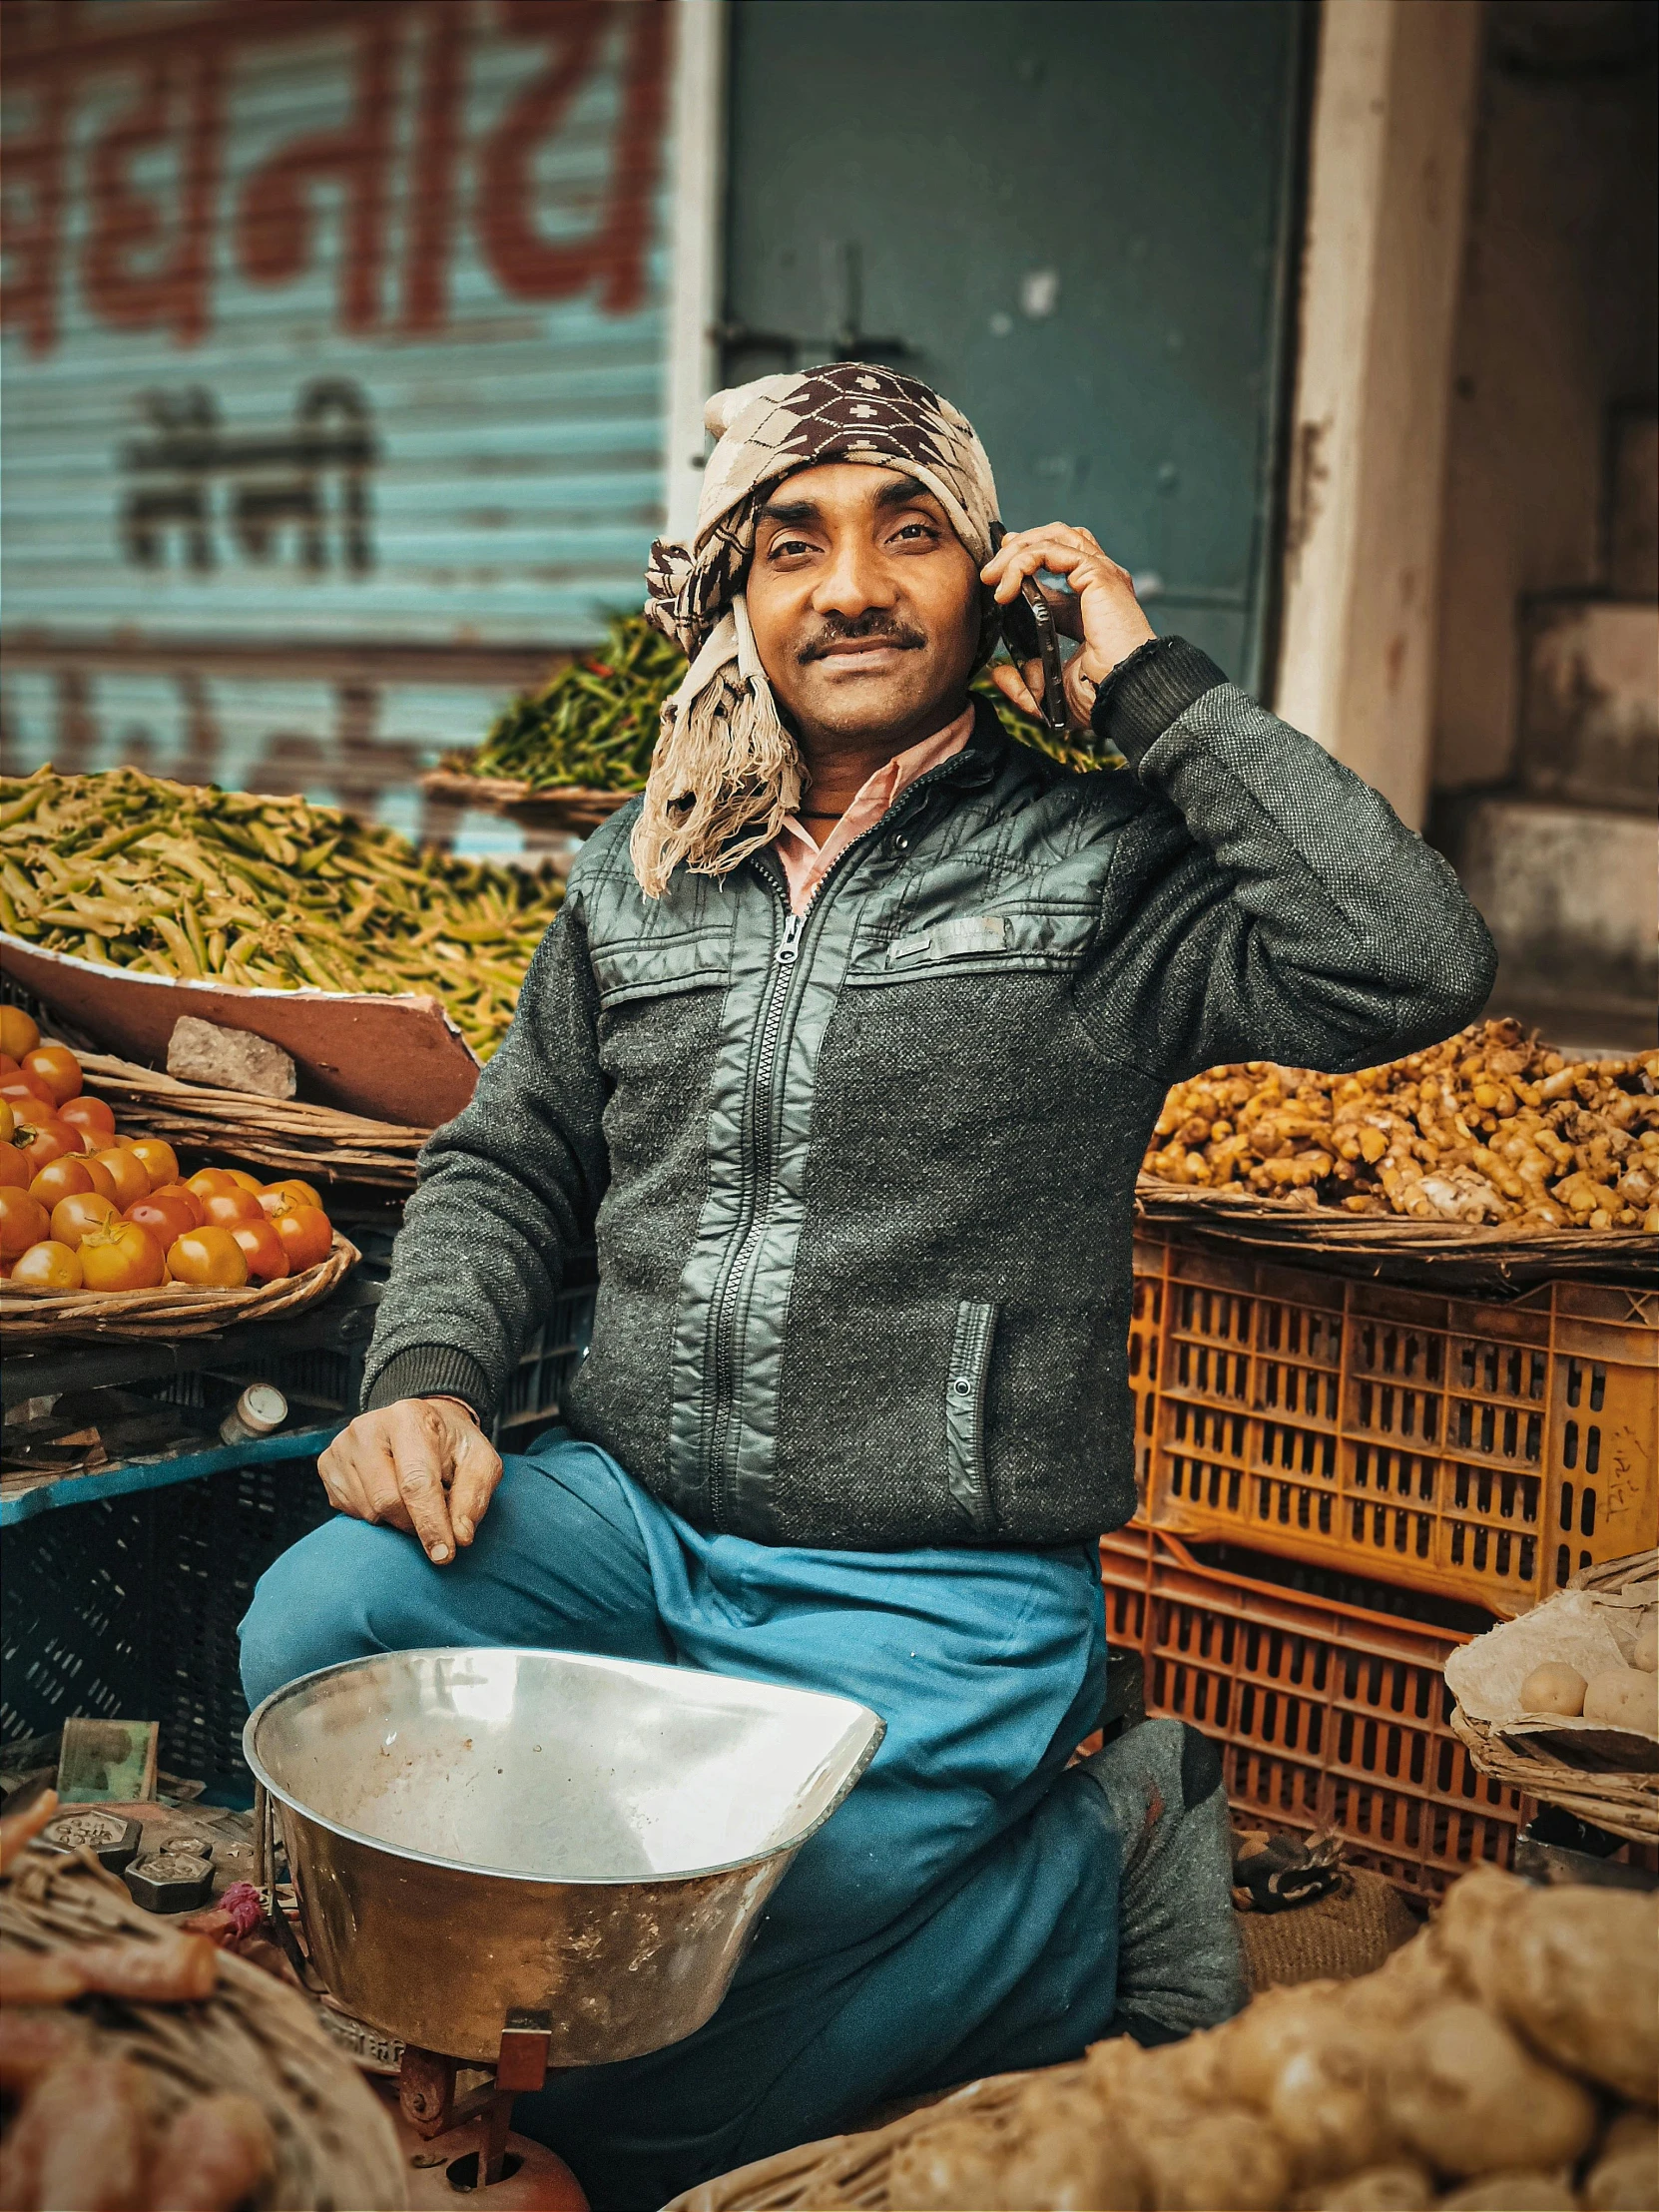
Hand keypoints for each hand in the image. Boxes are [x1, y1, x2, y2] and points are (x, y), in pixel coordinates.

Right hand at [317, 1397, 501, 1564]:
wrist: (419, 1424)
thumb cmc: (450, 1445)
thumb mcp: (479, 1461)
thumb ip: (474, 1496)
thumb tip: (460, 1536)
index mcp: (409, 1418)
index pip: (416, 1482)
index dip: (430, 1523)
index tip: (444, 1555)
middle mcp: (368, 1428)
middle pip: (387, 1502)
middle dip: (415, 1524)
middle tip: (435, 1521)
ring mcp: (342, 1446)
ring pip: (368, 1512)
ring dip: (396, 1521)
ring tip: (412, 1500)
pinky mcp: (327, 1464)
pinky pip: (350, 1512)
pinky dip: (375, 1516)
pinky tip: (389, 1494)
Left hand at [981, 523, 1154, 728]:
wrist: (1124, 695)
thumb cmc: (1100, 697)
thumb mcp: (1051, 691)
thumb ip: (1024, 683)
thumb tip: (999, 673)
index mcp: (1095, 603)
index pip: (1061, 561)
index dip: (1027, 559)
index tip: (998, 572)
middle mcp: (1101, 582)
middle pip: (1058, 538)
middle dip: (1019, 547)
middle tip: (990, 572)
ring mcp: (1102, 574)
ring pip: (1054, 536)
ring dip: (1017, 551)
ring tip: (992, 577)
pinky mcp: (1097, 574)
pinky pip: (1050, 551)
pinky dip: (1022, 562)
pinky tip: (1006, 589)